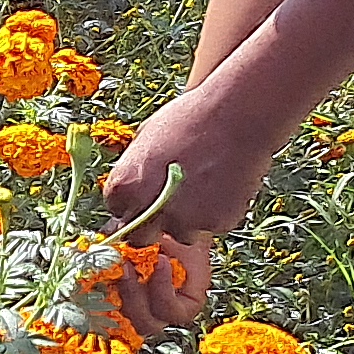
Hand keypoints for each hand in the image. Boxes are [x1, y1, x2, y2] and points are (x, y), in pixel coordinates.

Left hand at [98, 83, 279, 330]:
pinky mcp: (218, 223)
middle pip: (141, 237)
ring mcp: (186, 220)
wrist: (236, 117)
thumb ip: (136, 173)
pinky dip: (214, 212)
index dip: (130, 204)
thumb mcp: (146, 141)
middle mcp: (152, 210)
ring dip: (186, 219)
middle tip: (166, 206)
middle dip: (150, 225)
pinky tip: (221, 185)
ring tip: (201, 187)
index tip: (142, 195)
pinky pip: (211, 226)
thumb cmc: (188, 120)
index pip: (117, 211)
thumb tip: (134, 190)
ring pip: (181, 233)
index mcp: (126, 187)